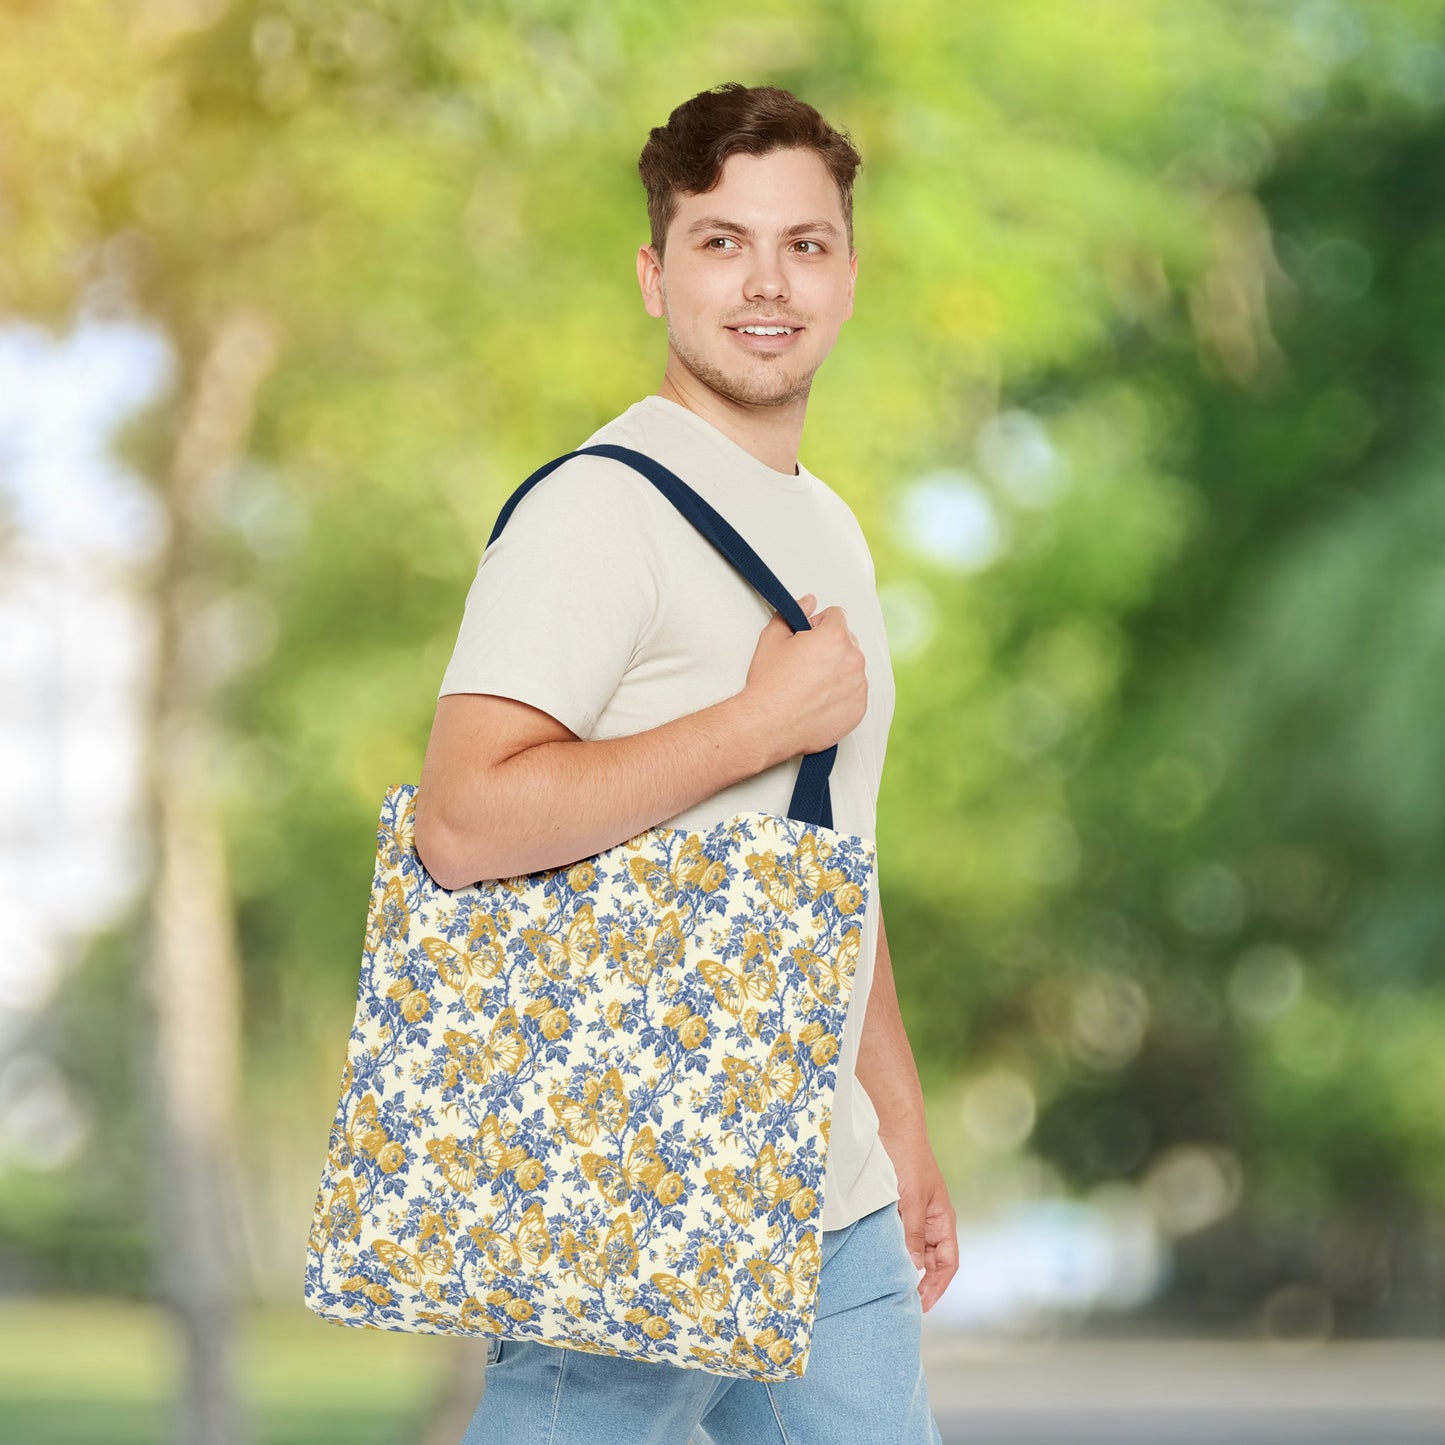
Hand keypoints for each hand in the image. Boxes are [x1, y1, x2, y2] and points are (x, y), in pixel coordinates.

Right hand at [740, 592, 867, 764]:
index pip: (837, 615)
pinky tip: (817, 701)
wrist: (767, 726)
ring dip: (837, 670)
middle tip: (805, 664)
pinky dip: (841, 694)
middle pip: (847, 640)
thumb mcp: (772, 638)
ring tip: (810, 685)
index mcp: (835, 637)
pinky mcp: (858, 709)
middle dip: (830, 647)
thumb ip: (794, 612)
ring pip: (852, 667)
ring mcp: (859, 686)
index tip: (806, 639)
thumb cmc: (768, 684)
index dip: (818, 624)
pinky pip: (855, 692)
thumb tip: (809, 602)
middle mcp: (853, 660)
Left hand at [887, 1136, 957, 1312]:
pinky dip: (891, 1248)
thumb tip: (913, 1267)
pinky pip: (897, 1234)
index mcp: (942, 1219)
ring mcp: (913, 1213)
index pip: (947, 1262)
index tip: (921, 1304)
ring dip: (903, 1266)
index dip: (938, 1286)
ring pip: (912, 1248)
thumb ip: (913, 1233)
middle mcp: (930, 1219)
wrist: (892, 1126)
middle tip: (900, 1300)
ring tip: (888, 1285)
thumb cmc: (908, 1159)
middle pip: (930, 1260)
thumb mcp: (912, 1199)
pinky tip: (878, 1258)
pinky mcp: (896, 1206)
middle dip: (920, 1281)